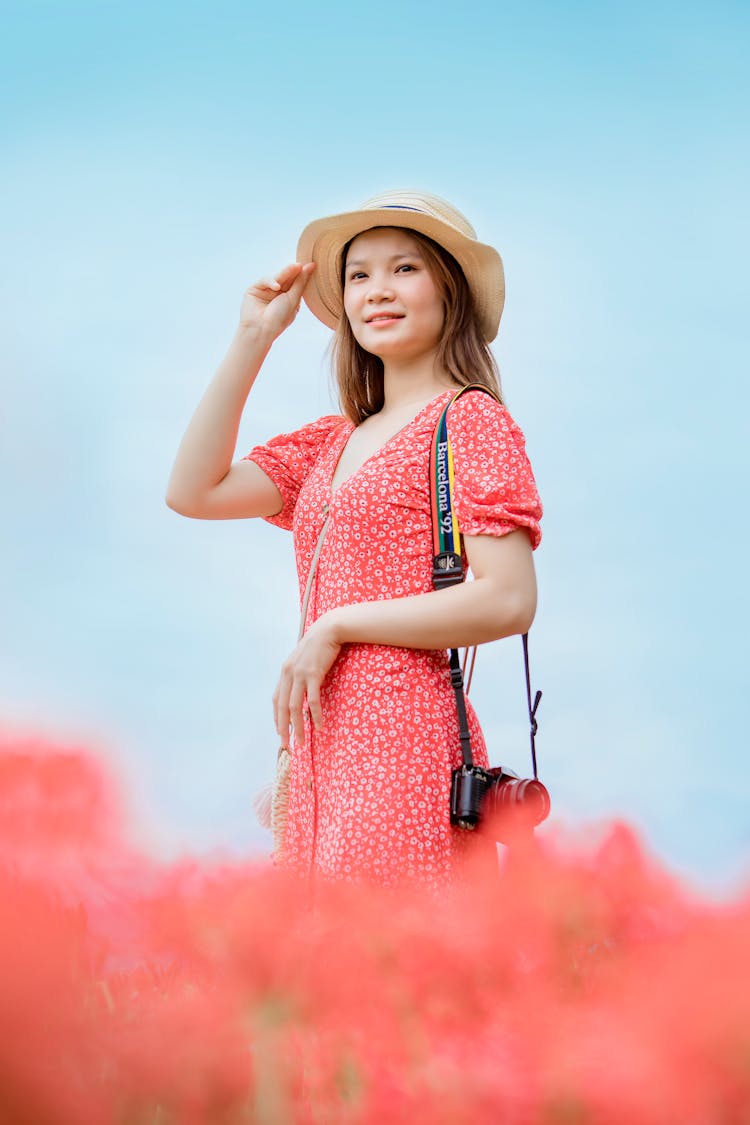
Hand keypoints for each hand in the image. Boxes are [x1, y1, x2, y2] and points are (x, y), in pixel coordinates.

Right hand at [239, 262, 315, 340]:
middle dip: (294, 272)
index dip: (303, 275)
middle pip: (287, 279)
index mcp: (289, 299)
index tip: (312, 265)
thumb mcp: (293, 299)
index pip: (296, 283)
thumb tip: (311, 266)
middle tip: (300, 264)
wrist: (261, 329)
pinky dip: (271, 281)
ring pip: (276, 277)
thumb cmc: (279, 319)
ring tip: (294, 269)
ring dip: (285, 273)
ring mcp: (266, 291)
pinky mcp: (255, 289)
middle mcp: (277, 295)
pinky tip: (276, 286)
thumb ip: (301, 282)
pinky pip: (264, 280)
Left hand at [272, 615, 341, 746]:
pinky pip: (313, 700)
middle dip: (284, 728)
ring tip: (302, 741)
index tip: (280, 732)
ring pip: (296, 707)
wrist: (328, 630)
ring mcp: (300, 674)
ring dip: (298, 726)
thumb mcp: (303, 660)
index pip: (277, 700)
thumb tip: (300, 690)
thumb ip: (298, 675)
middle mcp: (288, 674)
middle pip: (283, 707)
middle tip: (287, 745)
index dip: (277, 718)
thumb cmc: (318, 645)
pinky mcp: (313, 674)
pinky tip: (319, 725)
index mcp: (284, 672)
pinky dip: (315, 715)